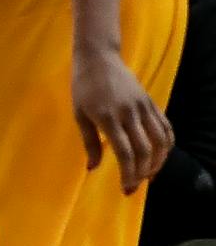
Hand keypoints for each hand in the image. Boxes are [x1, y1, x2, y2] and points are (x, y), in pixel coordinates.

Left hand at [72, 46, 173, 193]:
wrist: (97, 57)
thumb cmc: (83, 85)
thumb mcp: (79, 113)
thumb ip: (89, 141)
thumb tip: (93, 168)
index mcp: (107, 117)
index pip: (124, 153)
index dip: (128, 174)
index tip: (126, 188)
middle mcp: (128, 113)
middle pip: (144, 150)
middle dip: (142, 173)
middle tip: (135, 185)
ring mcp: (142, 106)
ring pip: (160, 141)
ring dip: (158, 162)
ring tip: (149, 174)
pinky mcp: (151, 101)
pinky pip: (166, 126)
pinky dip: (167, 145)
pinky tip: (160, 155)